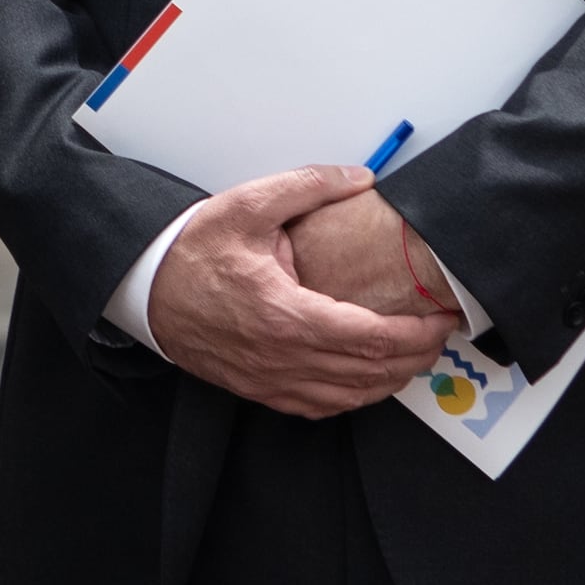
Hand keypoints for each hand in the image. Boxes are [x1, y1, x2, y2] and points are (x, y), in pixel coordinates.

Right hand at [143, 165, 457, 417]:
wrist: (144, 288)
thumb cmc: (191, 251)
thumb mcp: (247, 205)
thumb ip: (308, 186)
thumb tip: (359, 178)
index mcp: (287, 315)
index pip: (372, 339)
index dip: (417, 334)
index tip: (441, 318)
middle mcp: (283, 358)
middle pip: (370, 374)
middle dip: (416, 357)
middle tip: (439, 335)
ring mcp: (270, 380)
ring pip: (349, 397)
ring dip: (390, 381)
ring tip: (414, 356)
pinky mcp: (258, 388)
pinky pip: (319, 406)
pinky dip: (353, 397)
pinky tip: (366, 381)